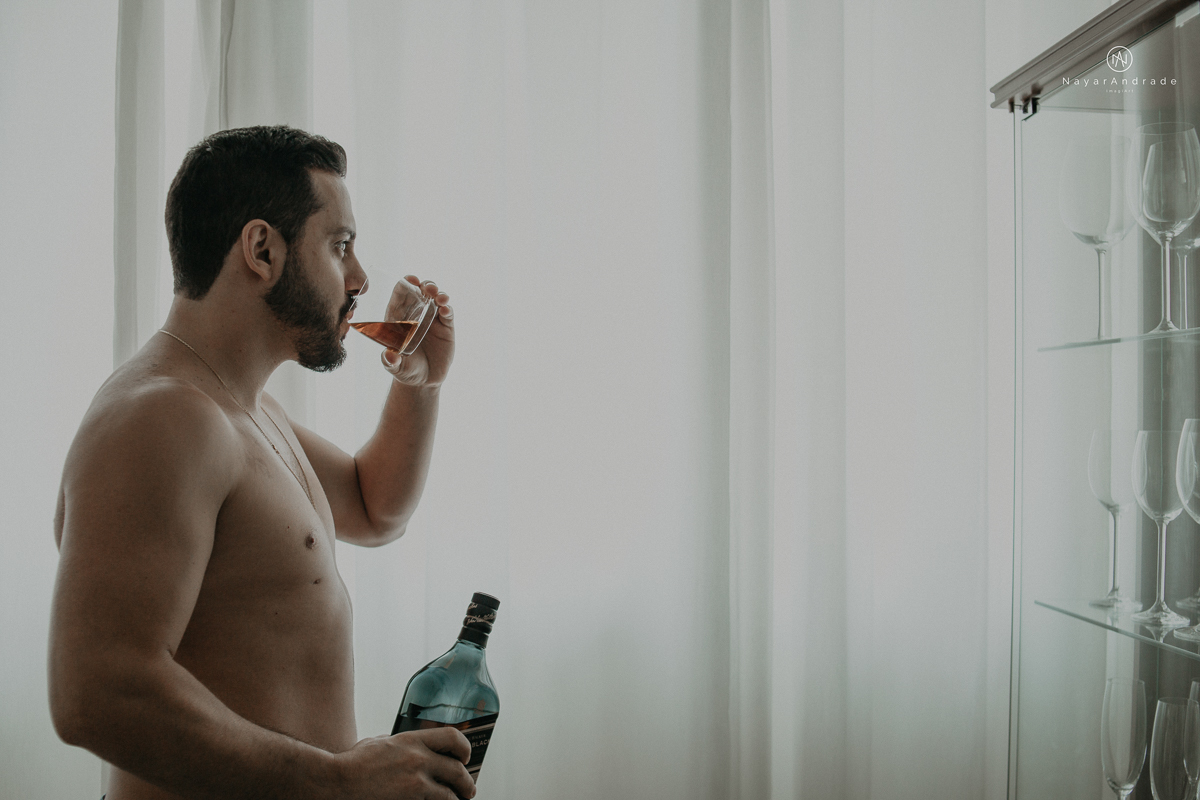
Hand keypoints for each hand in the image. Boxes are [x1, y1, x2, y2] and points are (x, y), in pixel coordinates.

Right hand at [331, 727, 475, 798]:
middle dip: (466, 782)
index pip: (453, 738)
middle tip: (468, 790)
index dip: (464, 748)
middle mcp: (418, 760)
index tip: (465, 758)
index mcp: (411, 740)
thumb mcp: (378, 743)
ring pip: (449, 795)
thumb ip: (399, 745)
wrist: (335, 783)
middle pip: (457, 770)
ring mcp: (414, 784)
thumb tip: (413, 749)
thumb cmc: (351, 764)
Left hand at [382, 276, 454, 386]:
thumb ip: (391, 361)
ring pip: (435, 298)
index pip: (401, 296)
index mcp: (399, 318)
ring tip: (439, 296)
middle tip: (427, 287)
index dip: (405, 285)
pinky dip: (447, 308)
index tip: (410, 280)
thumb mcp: (395, 367)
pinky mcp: (446, 327)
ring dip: (438, 293)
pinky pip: (448, 313)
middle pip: (420, 292)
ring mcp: (432, 319)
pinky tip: (446, 310)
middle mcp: (416, 315)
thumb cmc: (405, 369)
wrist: (424, 381)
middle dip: (424, 285)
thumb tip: (389, 356)